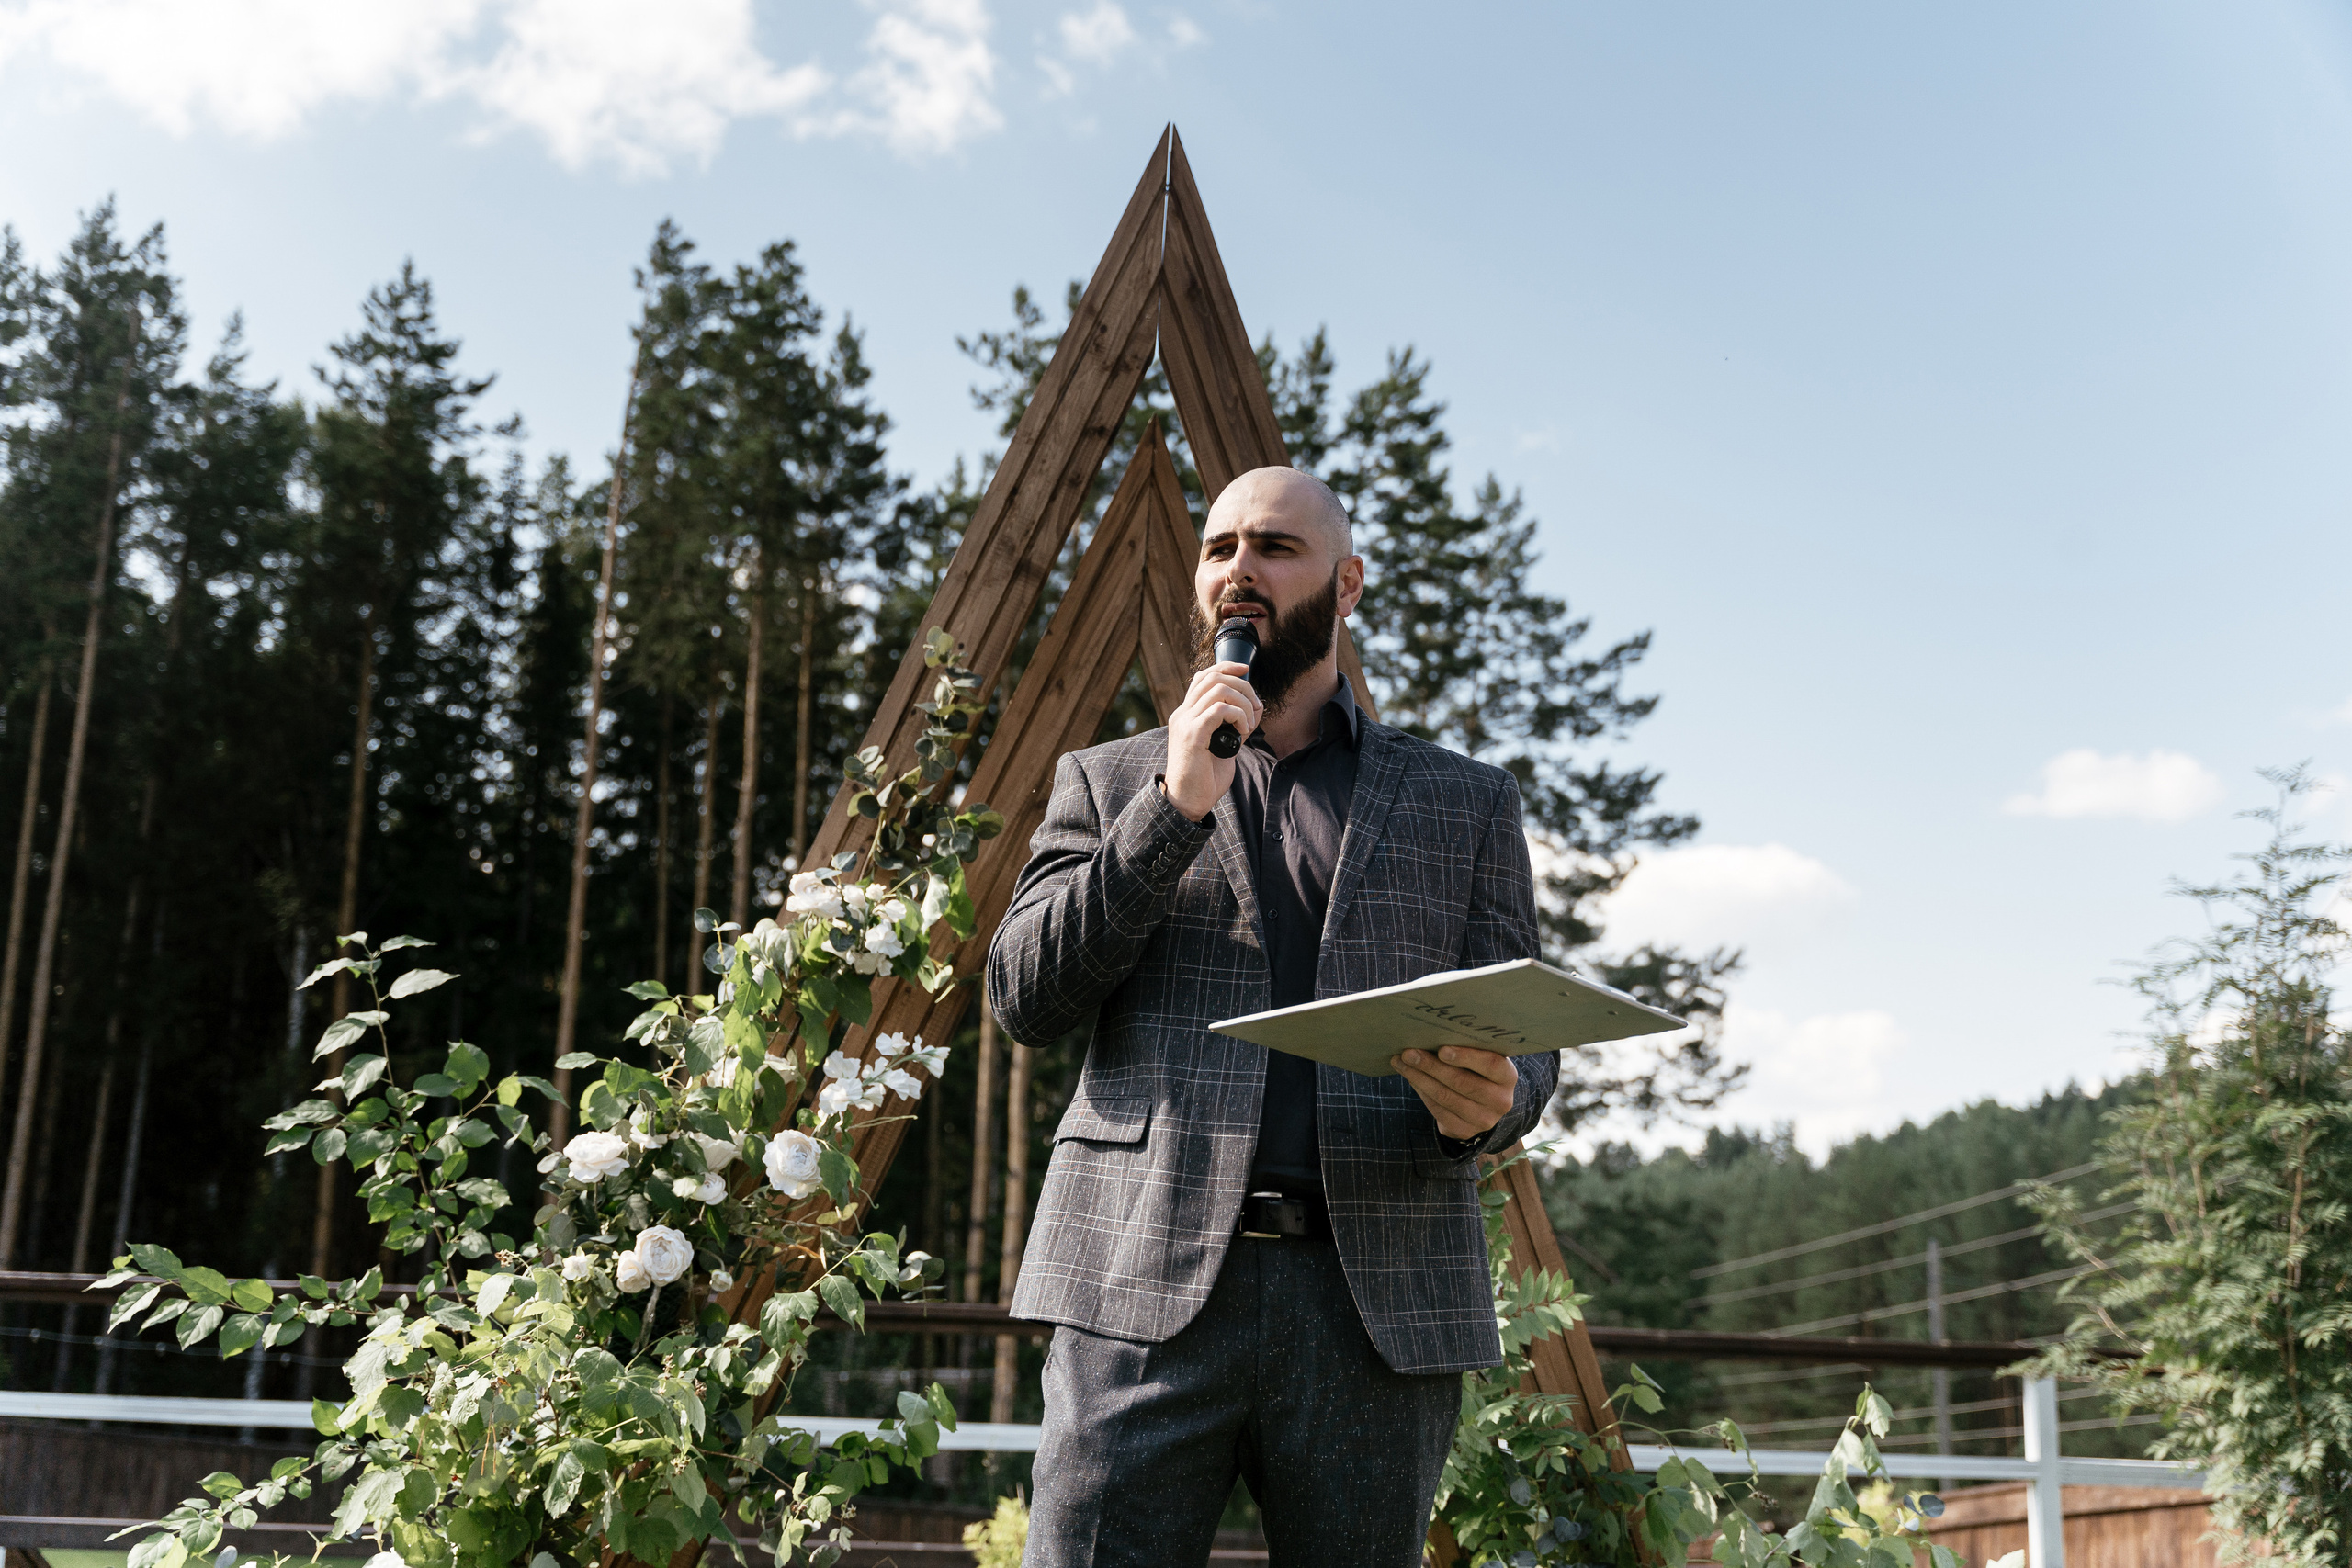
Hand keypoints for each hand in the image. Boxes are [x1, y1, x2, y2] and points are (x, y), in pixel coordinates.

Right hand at [1162, 662, 1261, 820]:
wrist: (1187, 802)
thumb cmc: (1205, 778)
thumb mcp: (1225, 746)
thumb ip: (1236, 725)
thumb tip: (1257, 706)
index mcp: (1187, 715)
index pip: (1203, 677)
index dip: (1226, 667)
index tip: (1246, 669)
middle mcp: (1182, 714)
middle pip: (1213, 677)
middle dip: (1242, 685)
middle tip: (1256, 706)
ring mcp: (1185, 723)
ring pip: (1218, 689)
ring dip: (1243, 702)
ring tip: (1249, 723)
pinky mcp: (1192, 735)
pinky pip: (1220, 710)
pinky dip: (1238, 716)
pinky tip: (1242, 731)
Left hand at [1392, 1046, 1516, 1141]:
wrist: (1484, 1105)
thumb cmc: (1479, 1070)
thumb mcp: (1483, 1058)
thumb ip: (1468, 1048)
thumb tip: (1432, 1033)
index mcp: (1507, 1076)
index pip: (1490, 1064)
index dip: (1466, 1057)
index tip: (1441, 1049)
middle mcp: (1500, 1100)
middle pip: (1462, 1082)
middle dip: (1431, 1066)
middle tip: (1408, 1052)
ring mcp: (1484, 1119)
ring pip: (1446, 1097)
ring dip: (1419, 1078)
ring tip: (1401, 1062)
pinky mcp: (1465, 1131)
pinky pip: (1438, 1110)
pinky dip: (1421, 1092)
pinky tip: (1410, 1077)